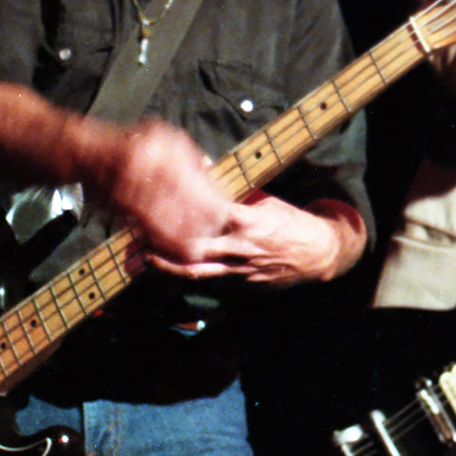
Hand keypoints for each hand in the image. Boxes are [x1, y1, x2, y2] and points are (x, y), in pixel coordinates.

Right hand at [0, 84, 238, 262]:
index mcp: (166, 141)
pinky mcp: (116, 193)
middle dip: (205, 222)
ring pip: (166, 210)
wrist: (72, 148)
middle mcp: (152, 153)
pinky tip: (165, 247)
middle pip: (189, 194)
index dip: (216, 200)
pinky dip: (154, 235)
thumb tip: (212, 171)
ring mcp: (133, 173)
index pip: (201, 175)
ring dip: (182, 234)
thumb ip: (186, 158)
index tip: (231, 219)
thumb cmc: (116, 149)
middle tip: (217, 241)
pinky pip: (141, 219)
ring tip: (196, 251)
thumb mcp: (156, 141)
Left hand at [145, 192, 365, 285]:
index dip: (181, 212)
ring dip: (166, 267)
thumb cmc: (290, 222)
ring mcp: (238, 269)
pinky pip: (206, 281)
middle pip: (193, 248)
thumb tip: (205, 171)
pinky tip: (166, 273)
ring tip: (142, 259)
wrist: (317, 254)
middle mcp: (240, 247)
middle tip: (138, 236)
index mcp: (247, 220)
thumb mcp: (265, 200)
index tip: (159, 204)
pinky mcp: (239, 284)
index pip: (208, 214)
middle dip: (163, 245)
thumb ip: (236, 192)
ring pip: (195, 271)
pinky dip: (185, 277)